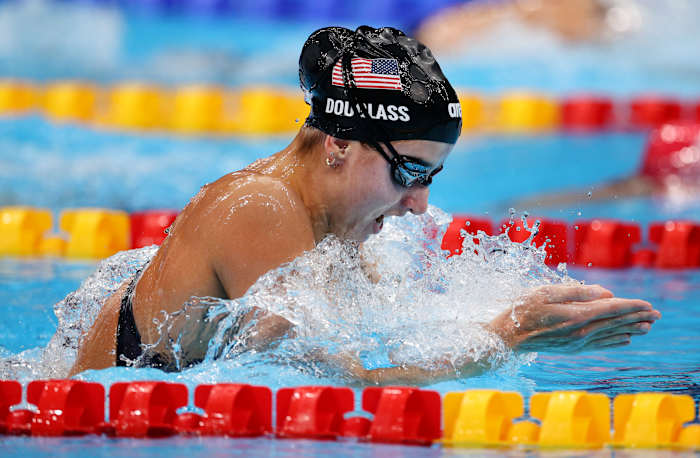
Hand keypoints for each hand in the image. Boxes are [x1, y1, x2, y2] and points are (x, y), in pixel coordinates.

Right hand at [488, 284, 660, 352]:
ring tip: (649, 326)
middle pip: (615, 322)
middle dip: (638, 317)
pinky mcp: (572, 348)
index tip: (648, 304)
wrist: (506, 339)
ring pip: (611, 334)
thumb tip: (605, 293)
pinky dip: (616, 341)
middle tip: (657, 315)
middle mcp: (580, 331)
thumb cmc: (521, 310)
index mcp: (576, 315)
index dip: (631, 305)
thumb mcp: (545, 292)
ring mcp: (577, 342)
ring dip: (632, 329)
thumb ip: (576, 291)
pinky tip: (626, 339)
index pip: (612, 308)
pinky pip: (600, 344)